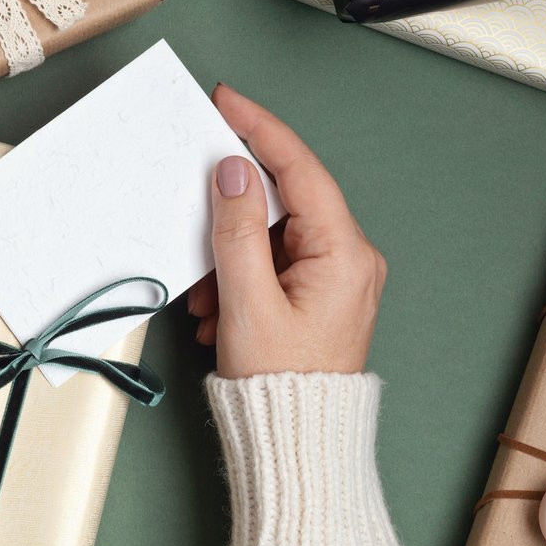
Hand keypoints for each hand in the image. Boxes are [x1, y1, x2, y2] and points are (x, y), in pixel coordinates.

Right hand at [187, 85, 385, 377]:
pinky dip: (240, 276)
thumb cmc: (281, 385)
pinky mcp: (320, 295)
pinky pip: (274, 262)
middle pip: (285, 200)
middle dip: (232, 213)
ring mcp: (338, 278)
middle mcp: (351, 259)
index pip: (300, 169)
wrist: (296, 443)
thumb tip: (232, 172)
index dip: (260, 129)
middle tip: (194, 203)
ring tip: (207, 296)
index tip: (227, 102)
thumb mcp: (246, 301)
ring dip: (230, 256)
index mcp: (345, 254)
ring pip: (273, 234)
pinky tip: (217, 307)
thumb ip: (238, 229)